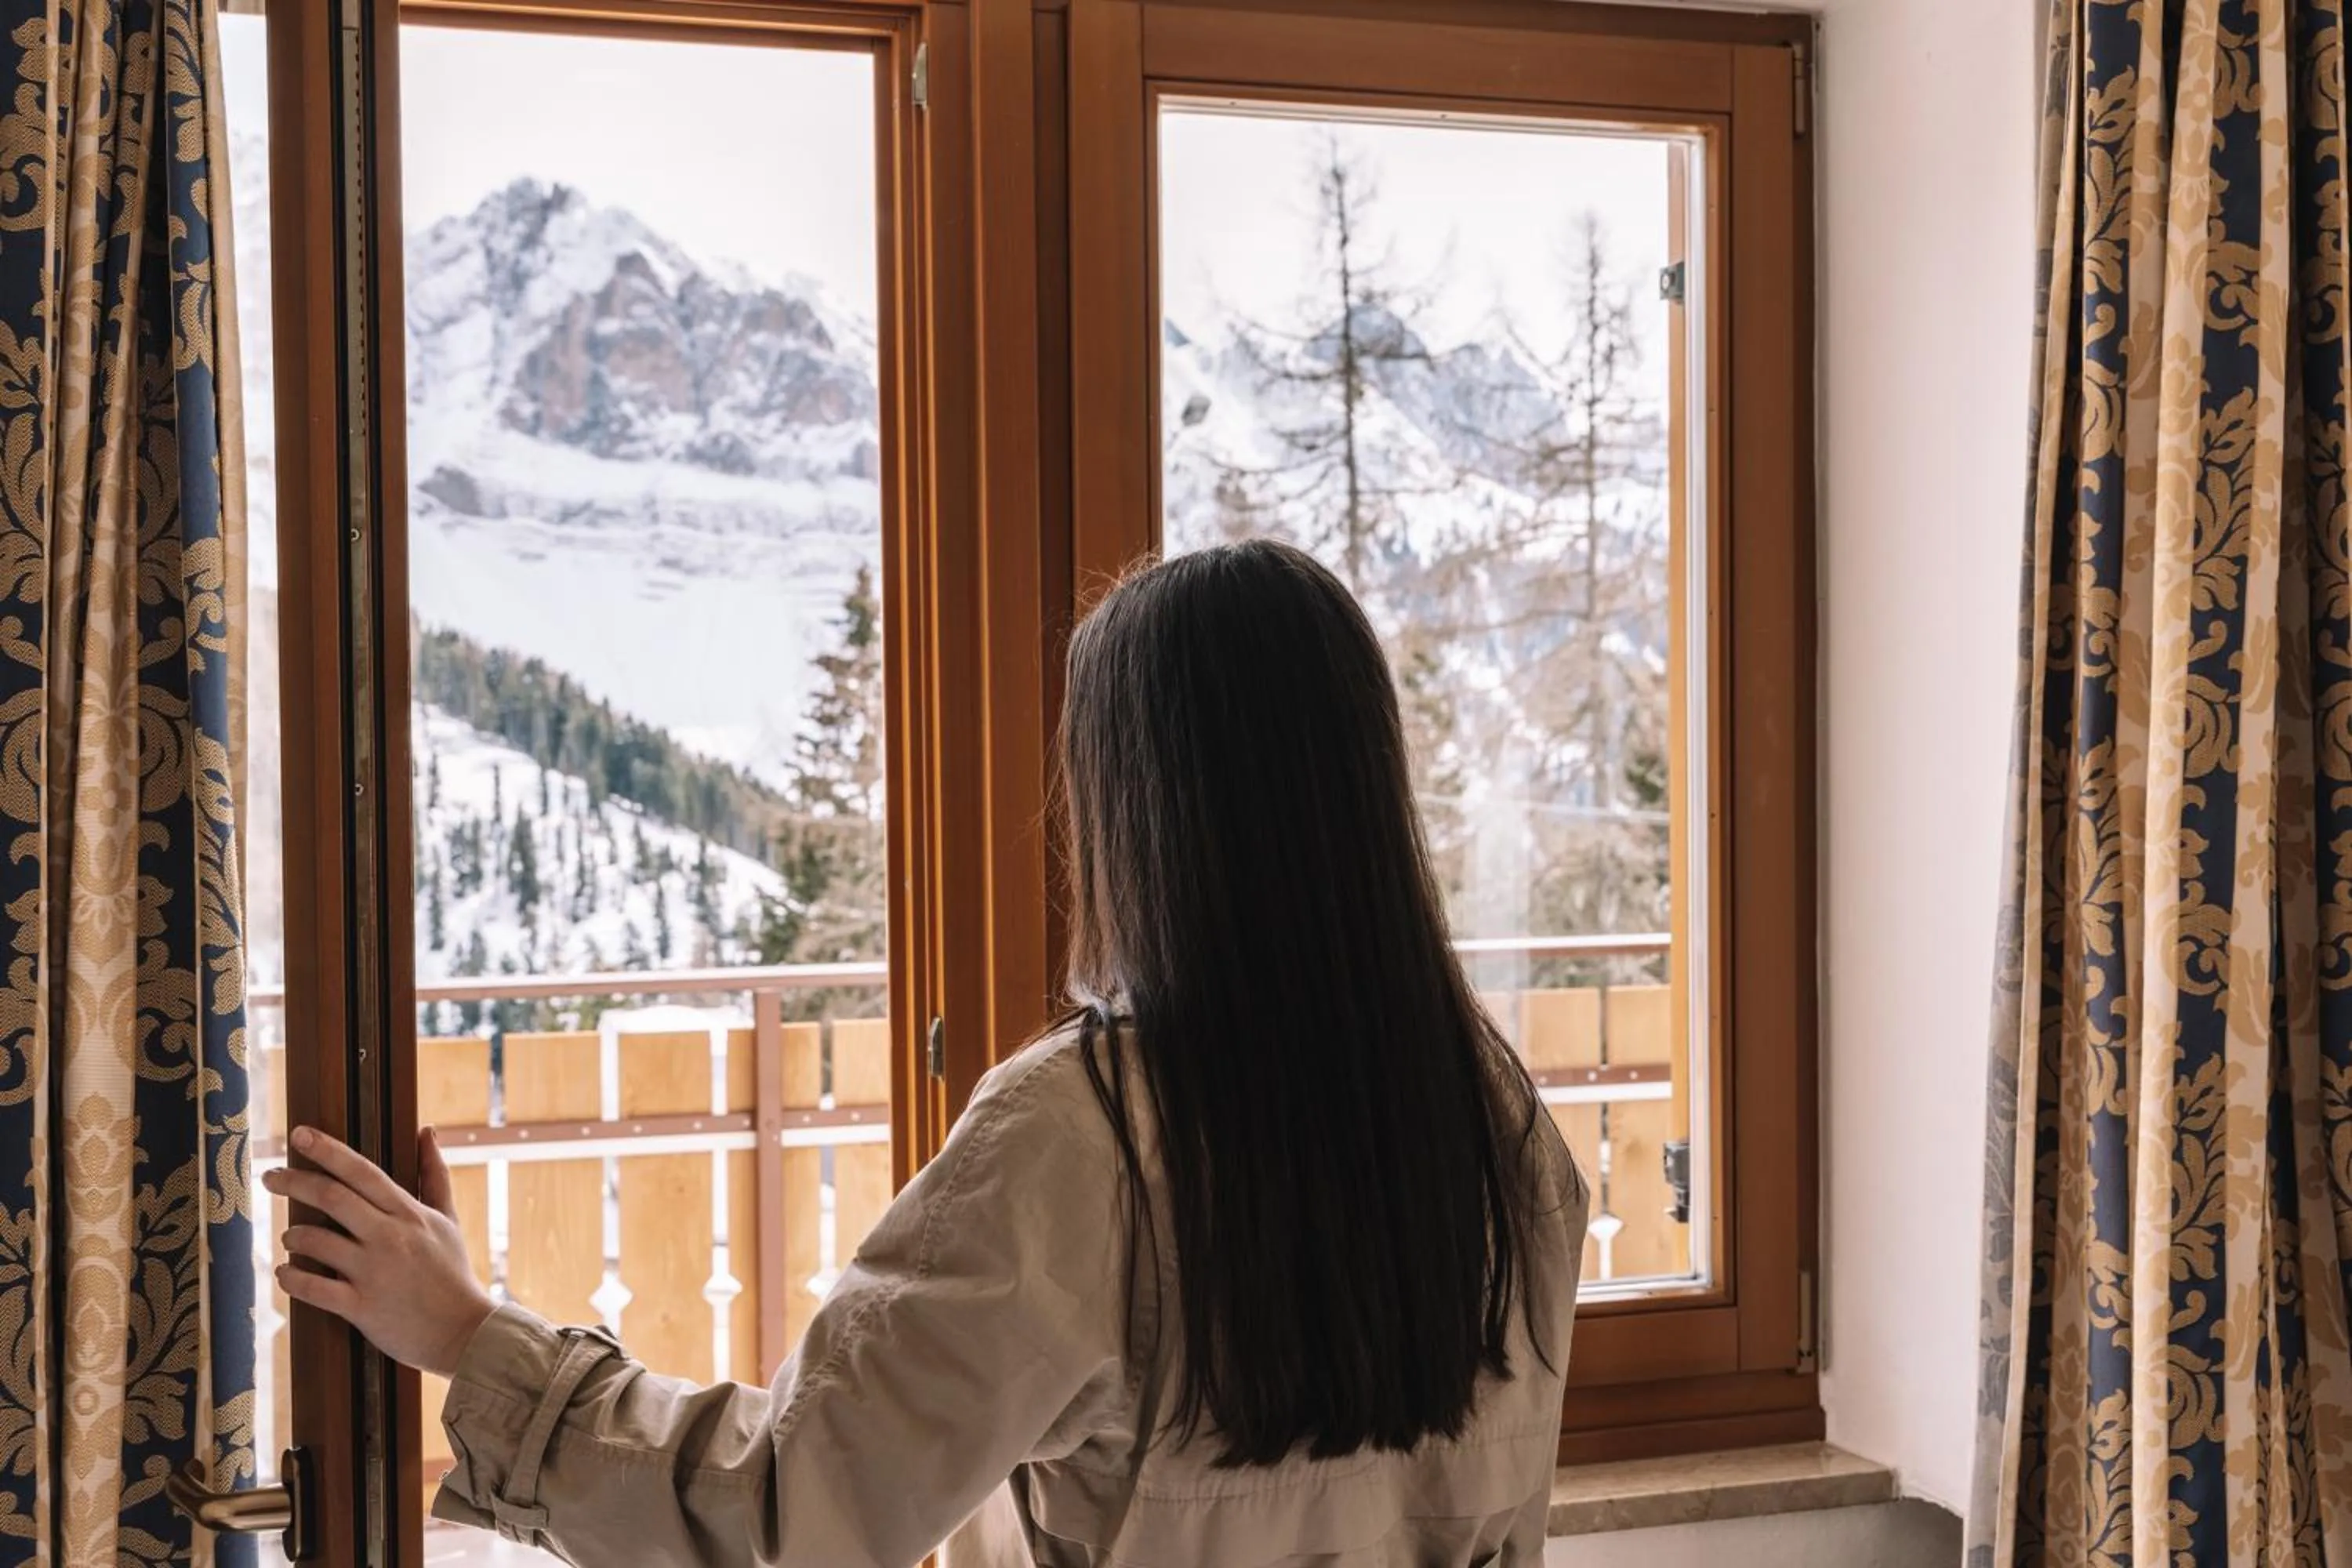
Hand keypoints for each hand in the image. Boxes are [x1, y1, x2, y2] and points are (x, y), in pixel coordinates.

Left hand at [264, 1126, 494, 1378]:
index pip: (362, 1172)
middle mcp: (389, 1237)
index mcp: (408, 1214)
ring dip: (293, 1236)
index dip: (328, 1150)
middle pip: (331, 1197)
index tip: (300, 1134)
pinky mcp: (361, 1307)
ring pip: (315, 1241)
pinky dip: (291, 1277)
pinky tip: (286, 1273)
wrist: (464, 1332)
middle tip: (270, 1176)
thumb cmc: (452, 1273)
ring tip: (290, 1238)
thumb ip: (434, 1174)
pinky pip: (312, 1288)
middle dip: (293, 1182)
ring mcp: (373, 1272)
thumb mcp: (448, 1219)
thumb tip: (427, 1131)